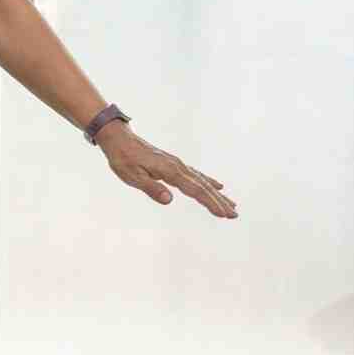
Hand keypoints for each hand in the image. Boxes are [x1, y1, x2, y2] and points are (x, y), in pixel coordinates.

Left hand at [96, 123, 237, 218]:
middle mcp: (178, 167)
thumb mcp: (132, 176)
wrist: (119, 139)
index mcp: (169, 171)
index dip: (210, 203)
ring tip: (232, 205)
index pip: (195, 190)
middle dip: (219, 201)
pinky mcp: (174, 164)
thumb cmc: (123, 159)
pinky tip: (218, 186)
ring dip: (217, 194)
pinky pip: (196, 175)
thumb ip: (151, 188)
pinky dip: (208, 181)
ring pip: (202, 181)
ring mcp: (178, 164)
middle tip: (234, 215)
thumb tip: (168, 200)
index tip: (224, 214)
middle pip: (203, 187)